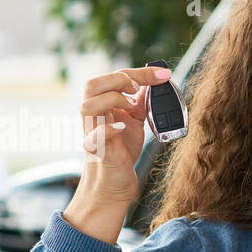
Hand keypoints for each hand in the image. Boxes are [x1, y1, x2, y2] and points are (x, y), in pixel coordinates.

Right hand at [77, 65, 173, 205]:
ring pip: (88, 106)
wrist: (115, 179)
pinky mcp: (96, 150)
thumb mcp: (134, 120)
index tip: (163, 74)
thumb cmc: (121, 148)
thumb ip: (140, 102)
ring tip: (133, 107)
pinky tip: (122, 129)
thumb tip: (153, 83)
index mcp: (102, 103)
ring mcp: (92, 132)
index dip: (140, 72)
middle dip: (119, 80)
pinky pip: (94, 136)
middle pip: (92, 85)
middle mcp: (94, 115)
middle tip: (140, 87)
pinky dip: (108, 129)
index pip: (114, 77)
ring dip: (112, 100)